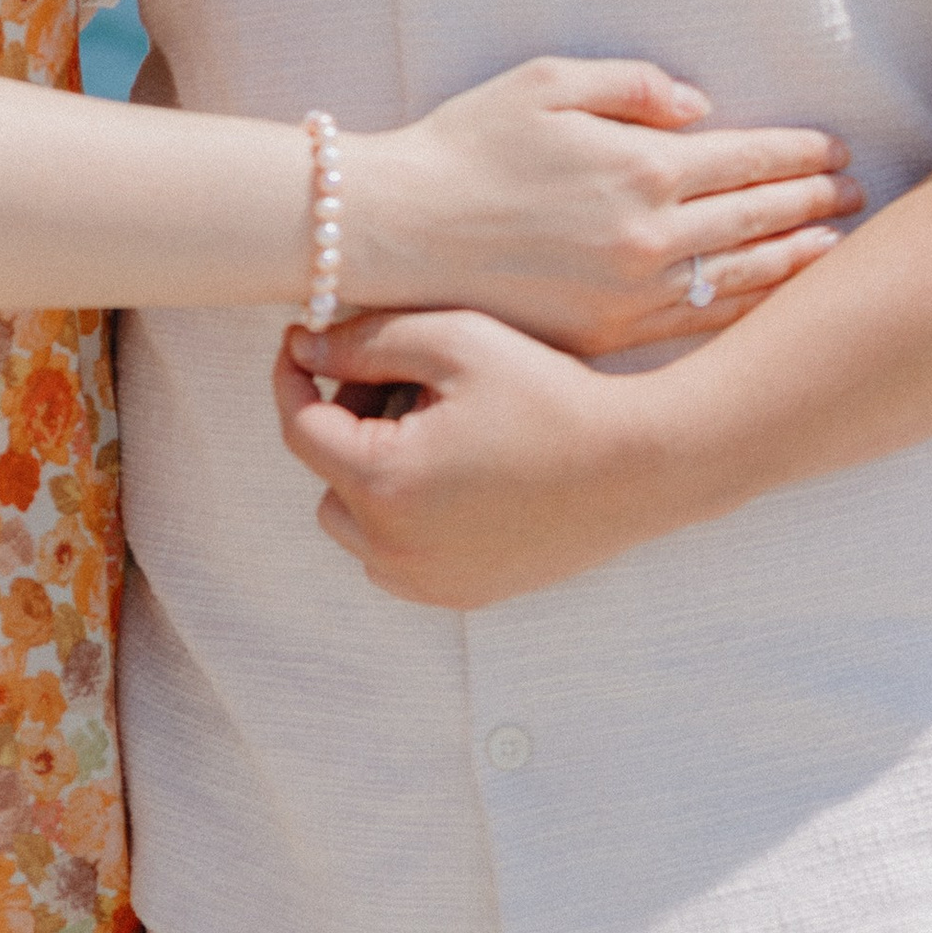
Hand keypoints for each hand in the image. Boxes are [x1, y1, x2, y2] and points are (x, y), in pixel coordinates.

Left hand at [275, 308, 680, 604]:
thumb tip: (303, 346)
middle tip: (399, 380)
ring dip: (372, 472)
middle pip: (326, 477)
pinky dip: (405, 513)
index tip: (305, 339)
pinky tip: (456, 468)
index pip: (300, 429)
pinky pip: (399, 555)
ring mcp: (431, 582)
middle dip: (345, 423)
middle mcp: (395, 550)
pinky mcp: (465, 593)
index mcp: (383, 486)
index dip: (294, 376)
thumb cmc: (546, 394)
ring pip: (358, 523)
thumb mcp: (452, 342)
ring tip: (432, 424)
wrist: (637, 466)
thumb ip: (365, 342)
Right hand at [347, 59, 857, 354]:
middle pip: (759, 218)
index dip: (800, 153)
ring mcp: (633, 294)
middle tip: (857, 193)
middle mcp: (651, 236)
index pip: (749, 158)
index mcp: (642, 166)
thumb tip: (700, 106)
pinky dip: (748, 309)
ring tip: (837, 245)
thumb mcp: (546, 81)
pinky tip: (773, 301)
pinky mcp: (608, 336)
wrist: (398, 231)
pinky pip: (700, 324)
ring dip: (797, 258)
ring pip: (742, 278)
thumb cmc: (466, 145)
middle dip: (815, 201)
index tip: (836, 149)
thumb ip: (634, 86)